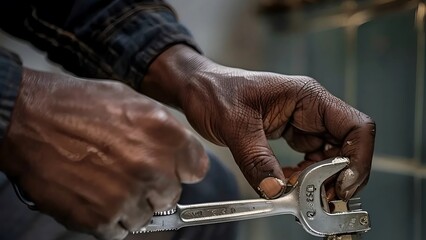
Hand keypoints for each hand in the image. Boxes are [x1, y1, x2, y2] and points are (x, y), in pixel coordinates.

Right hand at [0, 69, 207, 239]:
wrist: (28, 120)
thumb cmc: (78, 106)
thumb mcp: (132, 101)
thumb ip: (163, 131)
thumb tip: (178, 153)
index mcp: (165, 134)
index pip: (196, 169)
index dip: (181, 169)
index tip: (171, 169)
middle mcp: (151, 166)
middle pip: (171, 195)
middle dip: (154, 187)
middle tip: (129, 172)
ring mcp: (127, 195)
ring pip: (145, 215)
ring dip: (130, 204)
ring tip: (106, 181)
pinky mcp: (101, 218)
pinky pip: (119, 229)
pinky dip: (108, 217)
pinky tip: (92, 193)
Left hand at [143, 45, 374, 199]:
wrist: (197, 89)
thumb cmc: (213, 92)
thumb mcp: (234, 125)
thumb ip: (256, 159)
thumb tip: (276, 191)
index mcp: (306, 96)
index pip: (355, 126)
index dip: (357, 159)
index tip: (341, 185)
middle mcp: (310, 109)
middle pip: (346, 146)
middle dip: (337, 176)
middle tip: (317, 199)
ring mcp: (302, 122)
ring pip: (329, 157)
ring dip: (320, 180)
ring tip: (300, 195)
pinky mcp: (291, 134)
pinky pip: (309, 161)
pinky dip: (304, 177)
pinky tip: (288, 185)